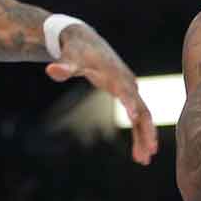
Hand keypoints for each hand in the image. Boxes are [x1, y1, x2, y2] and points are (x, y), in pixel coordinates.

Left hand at [47, 25, 158, 164]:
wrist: (85, 39)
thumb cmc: (76, 50)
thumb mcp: (69, 58)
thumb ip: (64, 66)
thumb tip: (51, 70)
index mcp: (116, 74)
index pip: (127, 91)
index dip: (131, 104)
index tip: (134, 120)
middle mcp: (128, 82)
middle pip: (142, 109)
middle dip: (146, 131)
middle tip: (148, 153)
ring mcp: (130, 88)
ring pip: (143, 116)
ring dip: (144, 137)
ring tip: (144, 161)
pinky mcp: (127, 93)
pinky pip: (137, 116)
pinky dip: (139, 132)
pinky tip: (138, 152)